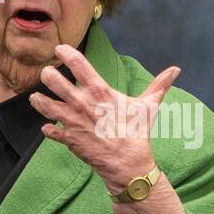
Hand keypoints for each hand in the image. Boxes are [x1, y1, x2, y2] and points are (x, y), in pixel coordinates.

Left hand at [29, 43, 179, 188]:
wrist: (128, 164)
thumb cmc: (137, 133)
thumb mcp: (148, 106)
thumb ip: (159, 85)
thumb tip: (176, 70)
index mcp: (99, 91)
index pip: (77, 63)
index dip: (65, 52)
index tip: (59, 49)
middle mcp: (82, 103)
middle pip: (53, 80)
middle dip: (48, 75)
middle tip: (48, 75)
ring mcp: (72, 122)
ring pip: (45, 105)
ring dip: (39, 100)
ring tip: (36, 97)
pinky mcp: (68, 139)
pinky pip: (50, 131)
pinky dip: (48, 129)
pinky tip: (48, 127)